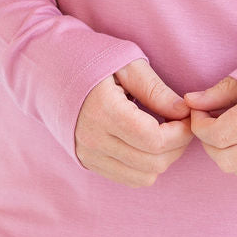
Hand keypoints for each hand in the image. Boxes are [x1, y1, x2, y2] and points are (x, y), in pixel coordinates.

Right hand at [75, 58, 194, 185]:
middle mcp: (93, 139)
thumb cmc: (91, 59)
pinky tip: (147, 142)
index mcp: (104, 110)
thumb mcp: (127, 64)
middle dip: (178, 146)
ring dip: (163, 159)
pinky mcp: (87, 162)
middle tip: (182, 124)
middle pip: (153, 162)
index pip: (155, 140)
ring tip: (165, 133)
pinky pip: (128, 178)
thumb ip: (156, 90)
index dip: (181, 133)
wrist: (49, 69)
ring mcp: (88, 154)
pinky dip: (146, 166)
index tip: (188, 116)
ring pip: (143, 177)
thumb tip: (184, 112)